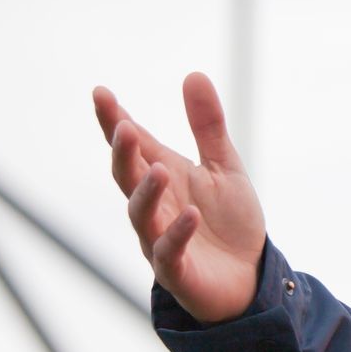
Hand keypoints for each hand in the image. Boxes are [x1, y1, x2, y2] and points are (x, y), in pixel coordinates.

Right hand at [93, 73, 265, 323]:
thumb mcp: (224, 166)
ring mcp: (160, 239)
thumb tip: (193, 74)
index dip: (114, 121)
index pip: (133, 146)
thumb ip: (207, 126)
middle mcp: (154, 206)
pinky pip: (169, 252)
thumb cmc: (229, 222)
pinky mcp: (177, 270)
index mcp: (162, 177)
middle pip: (127, 177)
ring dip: (147, 192)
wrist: (249, 277)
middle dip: (123, 154)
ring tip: (159, 170)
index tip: (100, 93)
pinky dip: (177, 234)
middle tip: (126, 129)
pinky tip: (190, 215)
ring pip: (142, 214)